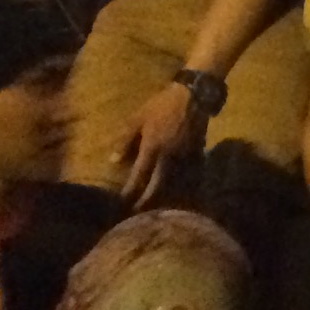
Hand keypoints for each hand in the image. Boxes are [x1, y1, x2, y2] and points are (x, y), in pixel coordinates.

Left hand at [119, 77, 206, 208]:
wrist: (192, 96)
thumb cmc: (160, 106)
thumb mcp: (137, 118)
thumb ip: (125, 140)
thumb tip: (113, 161)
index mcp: (152, 148)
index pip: (139, 175)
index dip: (130, 191)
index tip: (123, 203)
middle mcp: (168, 157)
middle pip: (157, 186)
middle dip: (147, 201)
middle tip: (139, 212)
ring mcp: (184, 158)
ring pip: (174, 184)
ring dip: (164, 196)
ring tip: (155, 206)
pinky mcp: (196, 155)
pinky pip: (187, 175)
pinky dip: (181, 186)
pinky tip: (176, 192)